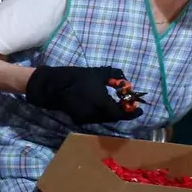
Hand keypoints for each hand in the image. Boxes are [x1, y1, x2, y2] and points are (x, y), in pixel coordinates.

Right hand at [24, 66, 139, 125]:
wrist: (52, 86)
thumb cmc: (76, 78)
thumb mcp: (98, 73)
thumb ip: (115, 77)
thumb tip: (125, 82)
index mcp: (101, 104)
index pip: (121, 113)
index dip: (132, 113)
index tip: (139, 109)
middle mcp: (94, 115)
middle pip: (114, 117)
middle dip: (121, 111)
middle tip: (126, 103)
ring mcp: (85, 118)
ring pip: (104, 118)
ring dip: (111, 112)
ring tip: (114, 102)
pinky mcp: (78, 119)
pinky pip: (94, 117)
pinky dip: (101, 112)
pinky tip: (100, 104)